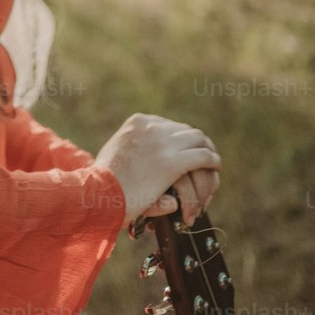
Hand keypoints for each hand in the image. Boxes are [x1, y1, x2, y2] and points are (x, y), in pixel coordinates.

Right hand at [95, 113, 221, 228]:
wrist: (98, 192)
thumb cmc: (103, 180)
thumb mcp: (115, 152)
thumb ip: (133, 148)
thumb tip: (151, 157)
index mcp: (137, 122)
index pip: (169, 125)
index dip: (181, 139)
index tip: (186, 150)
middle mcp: (151, 127)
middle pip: (185, 130)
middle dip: (196, 143)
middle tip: (204, 158)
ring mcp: (163, 143)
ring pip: (198, 139)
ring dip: (207, 150)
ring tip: (213, 163)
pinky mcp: (173, 163)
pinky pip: (203, 156)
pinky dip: (213, 161)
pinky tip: (215, 168)